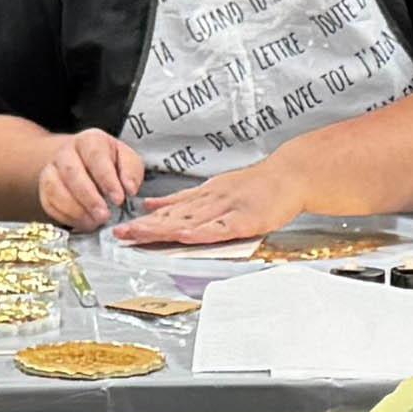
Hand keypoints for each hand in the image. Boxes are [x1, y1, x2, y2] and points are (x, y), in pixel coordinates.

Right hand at [37, 129, 144, 231]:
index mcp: (90, 141)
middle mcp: (66, 152)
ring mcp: (52, 169)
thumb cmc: (109, 161)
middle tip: (104, 215)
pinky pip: (49, 203)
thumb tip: (130, 189)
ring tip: (95, 222)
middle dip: (89, 198)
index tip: (118, 199)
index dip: (107, 180)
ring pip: (56, 189)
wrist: (81, 161)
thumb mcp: (127, 159)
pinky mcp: (44, 187)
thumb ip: (131, 172)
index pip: (96, 157)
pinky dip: (65, 216)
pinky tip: (82, 222)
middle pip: (72, 173)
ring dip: (76, 210)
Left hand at [113, 154, 314, 246]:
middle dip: (145, 226)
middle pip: (173, 216)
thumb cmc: (259, 185)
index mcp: (203, 196)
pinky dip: (201, 232)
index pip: (169, 210)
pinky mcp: (245, 220)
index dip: (144, 220)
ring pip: (190, 221)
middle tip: (121, 233)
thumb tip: (152, 204)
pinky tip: (184, 236)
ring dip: (163, 228)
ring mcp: (227, 210)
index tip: (122, 229)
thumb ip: (184, 199)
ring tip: (141, 234)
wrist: (291, 175)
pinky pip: (220, 228)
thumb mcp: (215, 187)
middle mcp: (210, 201)